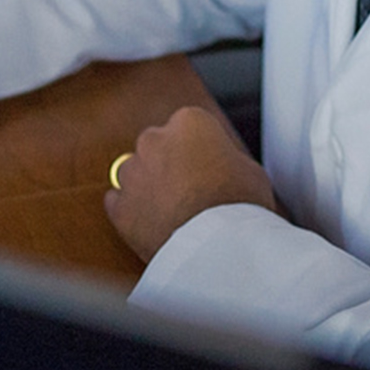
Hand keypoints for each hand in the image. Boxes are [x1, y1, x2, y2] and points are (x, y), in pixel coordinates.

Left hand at [104, 105, 276, 263]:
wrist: (218, 248)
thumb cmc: (240, 206)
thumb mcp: (250, 169)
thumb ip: (226, 159)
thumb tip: (221, 167)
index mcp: (189, 122)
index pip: (189, 127)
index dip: (200, 150)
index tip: (208, 168)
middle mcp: (154, 140)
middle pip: (157, 145)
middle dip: (169, 163)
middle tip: (190, 191)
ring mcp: (132, 172)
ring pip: (135, 172)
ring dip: (149, 186)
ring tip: (173, 213)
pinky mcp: (119, 207)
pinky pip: (119, 202)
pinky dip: (132, 212)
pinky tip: (152, 225)